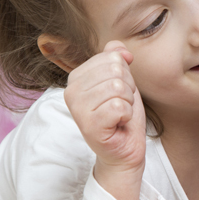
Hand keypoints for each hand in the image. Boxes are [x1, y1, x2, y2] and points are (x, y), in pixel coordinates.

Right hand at [64, 41, 145, 199]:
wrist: (124, 149)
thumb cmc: (122, 116)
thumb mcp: (122, 82)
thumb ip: (117, 59)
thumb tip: (121, 50)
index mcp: (76, 77)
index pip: (112, 57)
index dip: (125, 76)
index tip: (118, 95)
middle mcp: (71, 91)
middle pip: (116, 71)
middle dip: (128, 90)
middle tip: (120, 107)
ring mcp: (77, 108)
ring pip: (118, 88)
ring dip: (128, 103)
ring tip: (119, 116)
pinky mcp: (88, 125)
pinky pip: (120, 106)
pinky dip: (127, 116)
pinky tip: (118, 124)